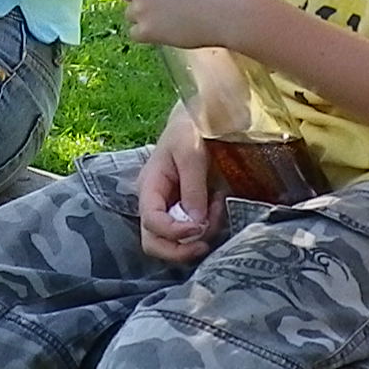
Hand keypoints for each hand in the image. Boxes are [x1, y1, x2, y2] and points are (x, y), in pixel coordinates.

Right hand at [134, 125, 218, 265]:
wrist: (201, 118)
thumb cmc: (190, 129)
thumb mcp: (191, 151)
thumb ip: (192, 187)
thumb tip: (196, 223)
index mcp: (149, 187)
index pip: (151, 222)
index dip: (173, 232)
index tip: (199, 228)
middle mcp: (155, 204)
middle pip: (154, 243)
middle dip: (179, 250)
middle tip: (204, 245)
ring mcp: (171, 210)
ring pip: (174, 244)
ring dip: (198, 239)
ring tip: (217, 210)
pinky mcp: (188, 211)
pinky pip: (193, 234)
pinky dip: (208, 228)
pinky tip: (218, 206)